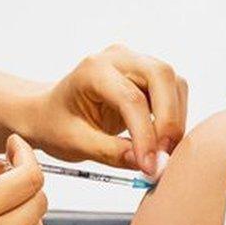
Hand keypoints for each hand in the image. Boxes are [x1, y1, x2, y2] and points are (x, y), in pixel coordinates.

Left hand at [21, 44, 187, 175]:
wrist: (50, 111)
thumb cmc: (55, 122)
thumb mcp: (74, 143)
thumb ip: (109, 152)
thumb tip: (145, 163)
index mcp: (93, 70)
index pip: (131, 98)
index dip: (145, 134)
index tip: (149, 166)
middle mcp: (118, 58)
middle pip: (161, 76)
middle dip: (169, 118)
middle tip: (164, 155)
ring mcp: (136, 62)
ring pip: (174, 83)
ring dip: (175, 119)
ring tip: (162, 151)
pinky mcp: (148, 75)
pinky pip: (174, 91)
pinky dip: (174, 116)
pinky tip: (161, 139)